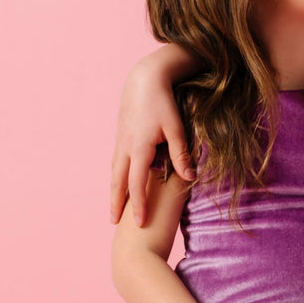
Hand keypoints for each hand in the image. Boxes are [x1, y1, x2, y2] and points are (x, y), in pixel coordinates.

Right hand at [111, 55, 194, 225]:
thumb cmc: (163, 102)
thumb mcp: (176, 127)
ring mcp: (120, 141)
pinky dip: (115, 176)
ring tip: (114, 207)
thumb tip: (189, 177)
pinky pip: (116, 161)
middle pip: (118, 181)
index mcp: (139, 148)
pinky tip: (118, 182)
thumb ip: (181, 154)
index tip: (139, 223)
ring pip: (114, 171)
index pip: (136, 183)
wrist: (144, 79)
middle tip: (114, 223)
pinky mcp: (120, 135)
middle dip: (116, 203)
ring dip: (113, 190)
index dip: (138, 205)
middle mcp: (125, 147)